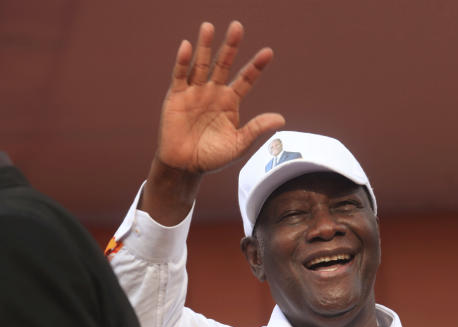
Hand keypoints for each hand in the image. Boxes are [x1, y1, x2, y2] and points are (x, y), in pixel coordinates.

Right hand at [143, 21, 284, 222]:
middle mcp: (214, 92)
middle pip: (224, 64)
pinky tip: (186, 46)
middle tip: (237, 27)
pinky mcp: (176, 96)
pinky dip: (182, 62)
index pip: (246, 79)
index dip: (256, 66)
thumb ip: (256, 129)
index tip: (268, 52)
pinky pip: (180, 76)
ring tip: (209, 27)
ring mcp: (195, 92)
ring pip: (201, 65)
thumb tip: (281, 119)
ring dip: (205, 47)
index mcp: (230, 101)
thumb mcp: (238, 144)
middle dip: (230, 46)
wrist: (185, 167)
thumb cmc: (212, 157)